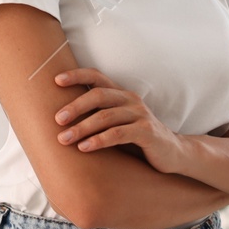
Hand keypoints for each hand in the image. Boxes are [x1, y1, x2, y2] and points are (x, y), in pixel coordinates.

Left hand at [52, 68, 192, 174]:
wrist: (173, 153)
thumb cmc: (137, 138)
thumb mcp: (117, 122)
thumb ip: (97, 115)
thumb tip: (60, 116)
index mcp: (121, 94)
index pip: (96, 76)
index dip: (77, 75)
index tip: (55, 80)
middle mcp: (130, 99)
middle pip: (98, 95)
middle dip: (74, 106)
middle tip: (56, 119)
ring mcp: (140, 115)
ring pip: (105, 116)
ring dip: (82, 127)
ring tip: (64, 139)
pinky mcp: (147, 132)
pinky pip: (118, 134)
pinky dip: (99, 140)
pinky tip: (84, 147)